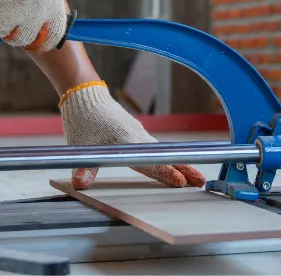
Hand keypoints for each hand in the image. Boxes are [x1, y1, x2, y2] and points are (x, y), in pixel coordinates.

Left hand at [60, 81, 206, 189]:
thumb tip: (80, 184)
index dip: (166, 173)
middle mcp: (138, 137)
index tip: (180, 182)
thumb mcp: (81, 148)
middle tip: (201, 182)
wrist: (86, 97)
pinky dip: (169, 157)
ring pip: (163, 152)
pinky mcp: (136, 133)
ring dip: (180, 163)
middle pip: (165, 157)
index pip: (151, 162)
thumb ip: (84, 167)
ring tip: (194, 177)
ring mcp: (139, 135)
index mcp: (128, 142)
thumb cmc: (85, 121)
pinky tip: (175, 164)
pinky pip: (156, 148)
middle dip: (185, 168)